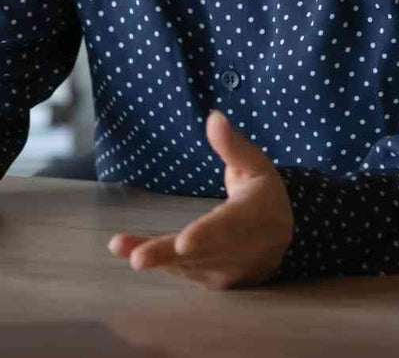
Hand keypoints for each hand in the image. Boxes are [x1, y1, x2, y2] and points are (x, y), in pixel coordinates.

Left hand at [107, 110, 293, 288]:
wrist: (280, 240)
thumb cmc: (263, 195)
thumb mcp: (256, 166)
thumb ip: (234, 146)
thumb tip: (214, 117)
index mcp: (253, 219)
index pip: (228, 229)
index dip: (205, 237)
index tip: (183, 244)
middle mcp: (240, 252)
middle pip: (200, 254)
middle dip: (165, 254)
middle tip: (137, 259)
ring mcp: (225, 271)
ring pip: (185, 266)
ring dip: (152, 256)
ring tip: (118, 246)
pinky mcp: (212, 281)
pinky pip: (182, 271)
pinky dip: (157, 261)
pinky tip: (128, 250)